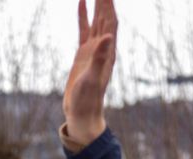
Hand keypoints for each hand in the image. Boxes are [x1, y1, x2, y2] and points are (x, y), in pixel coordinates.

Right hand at [62, 0, 117, 145]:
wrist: (82, 113)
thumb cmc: (88, 100)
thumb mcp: (92, 79)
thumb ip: (99, 58)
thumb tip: (106, 37)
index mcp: (108, 51)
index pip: (111, 20)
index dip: (110, 4)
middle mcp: (103, 46)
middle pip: (106, 15)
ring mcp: (93, 48)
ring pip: (97, 18)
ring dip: (97, 1)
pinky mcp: (83, 53)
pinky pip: (84, 28)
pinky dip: (83, 14)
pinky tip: (81, 1)